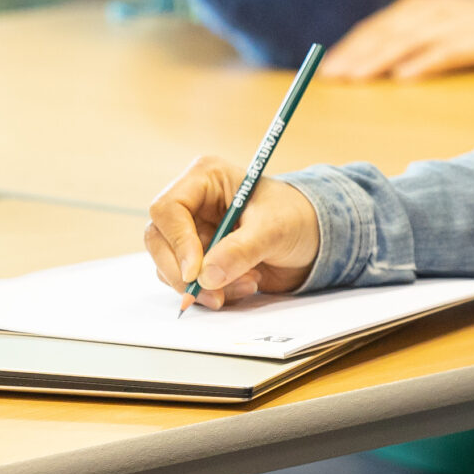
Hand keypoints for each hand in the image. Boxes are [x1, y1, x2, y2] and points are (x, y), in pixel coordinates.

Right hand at [145, 164, 321, 308]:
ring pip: (170, 267)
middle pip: (158, 240)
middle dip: (182, 273)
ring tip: (250, 283)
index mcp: (205, 178)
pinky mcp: (199, 259)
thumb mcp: (274, 229)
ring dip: (204, 286)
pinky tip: (247, 284)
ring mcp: (192, 232)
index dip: (177, 242)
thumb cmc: (296, 217)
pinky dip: (213, 292)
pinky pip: (187, 283)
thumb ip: (241, 250)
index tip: (195, 273)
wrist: (314, 238)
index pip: (167, 209)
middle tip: (213, 295)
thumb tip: (206, 276)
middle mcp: (192, 204)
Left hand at [320, 0, 473, 81]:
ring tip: (358, 78)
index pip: (384, 25)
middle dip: (361, 53)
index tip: (328, 71)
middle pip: (393, 29)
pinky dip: (427, 61)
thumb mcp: (456, 38)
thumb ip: (423, 46)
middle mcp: (446, 10)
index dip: (355, 46)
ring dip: (383, 57)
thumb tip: (382, 73)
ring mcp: (469, 22)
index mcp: (432, 9)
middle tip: (334, 77)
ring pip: (416, 37)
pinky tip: (405, 78)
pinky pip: (454, 49)